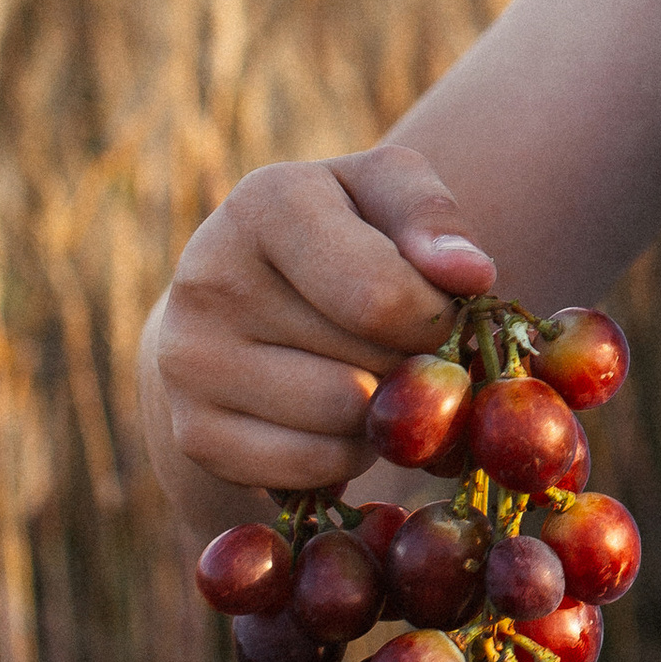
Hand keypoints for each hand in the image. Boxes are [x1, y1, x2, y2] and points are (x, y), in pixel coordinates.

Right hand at [149, 143, 495, 499]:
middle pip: (370, 362)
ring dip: (382, 411)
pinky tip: (333, 414)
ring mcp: (190, 361)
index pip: (382, 298)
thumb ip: (432, 217)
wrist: (240, 299)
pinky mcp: (193, 432)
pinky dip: (346, 453)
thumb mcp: (388, 193)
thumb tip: (469, 273)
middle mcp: (210, 278)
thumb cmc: (340, 233)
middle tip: (397, 341)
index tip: (439, 308)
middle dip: (409, 361)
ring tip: (364, 369)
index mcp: (267, 204)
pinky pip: (312, 467)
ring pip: (344, 421)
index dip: (435, 317)